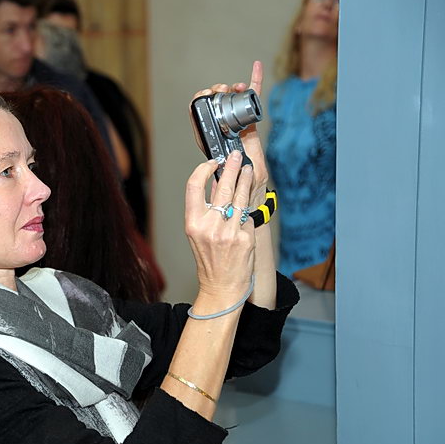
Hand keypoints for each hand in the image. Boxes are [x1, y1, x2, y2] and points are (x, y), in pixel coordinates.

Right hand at [185, 150, 255, 304]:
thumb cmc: (209, 261)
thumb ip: (206, 210)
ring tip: (248, 169)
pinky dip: (249, 208)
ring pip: (240, 198)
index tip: (212, 163)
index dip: (203, 170)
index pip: (193, 187)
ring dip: (245, 180)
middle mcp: (209, 226)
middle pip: (222, 188)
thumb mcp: (199, 234)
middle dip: (231, 168)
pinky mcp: (245, 238)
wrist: (221, 287)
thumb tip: (218, 185)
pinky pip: (248, 216)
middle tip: (236, 156)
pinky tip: (251, 197)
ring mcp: (228, 232)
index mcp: (193, 224)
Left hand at [190, 61, 268, 207]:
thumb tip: (227, 157)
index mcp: (209, 137)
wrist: (249, 186)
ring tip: (237, 87)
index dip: (201, 99)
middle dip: (218, 91)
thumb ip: (227, 166)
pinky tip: (256, 67)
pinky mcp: (250, 122)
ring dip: (233, 87)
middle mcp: (220, 127)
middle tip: (223, 90)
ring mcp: (235, 123)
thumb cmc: (235, 183)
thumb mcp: (228, 174)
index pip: (198, 113)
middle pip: (215, 102)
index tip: (209, 94)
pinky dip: (254, 82)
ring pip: (232, 98)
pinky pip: (252, 99)